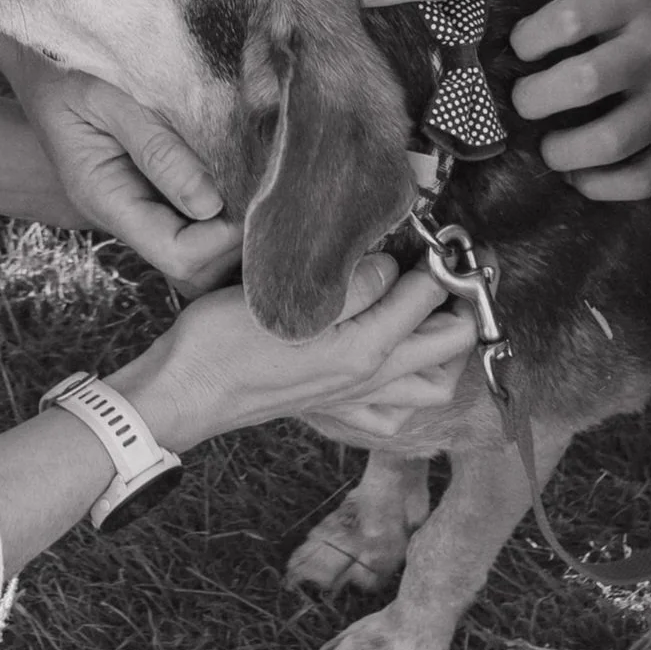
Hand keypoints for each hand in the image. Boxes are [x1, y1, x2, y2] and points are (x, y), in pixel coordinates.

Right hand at [0, 29, 241, 292]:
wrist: (33, 52)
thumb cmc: (63, 66)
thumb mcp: (106, 99)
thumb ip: (156, 149)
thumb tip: (210, 206)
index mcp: (106, 198)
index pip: (178, 254)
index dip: (223, 238)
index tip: (254, 194)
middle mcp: (124, 211)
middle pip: (192, 268)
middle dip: (233, 242)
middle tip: (266, 192)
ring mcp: (139, 201)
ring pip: (197, 249)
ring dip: (230, 225)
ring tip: (259, 181)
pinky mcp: (152, 183)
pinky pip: (193, 216)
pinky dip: (223, 205)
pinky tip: (242, 170)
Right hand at [124, 253, 475, 448]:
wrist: (186, 391)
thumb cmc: (223, 341)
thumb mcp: (288, 297)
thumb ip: (352, 284)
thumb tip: (391, 266)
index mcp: (364, 348)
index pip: (426, 297)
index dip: (440, 262)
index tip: (441, 236)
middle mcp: (370, 378)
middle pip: (449, 347)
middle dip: (463, 306)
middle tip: (458, 272)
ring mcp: (355, 399)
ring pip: (431, 386)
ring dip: (445, 353)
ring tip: (435, 315)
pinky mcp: (336, 410)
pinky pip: (392, 413)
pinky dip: (408, 392)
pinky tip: (397, 366)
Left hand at [507, 0, 650, 197]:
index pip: (568, 18)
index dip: (528, 38)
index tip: (520, 47)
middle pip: (584, 80)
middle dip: (535, 96)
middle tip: (524, 99)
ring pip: (609, 140)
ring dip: (563, 150)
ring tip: (548, 142)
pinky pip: (642, 177)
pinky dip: (602, 185)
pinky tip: (582, 172)